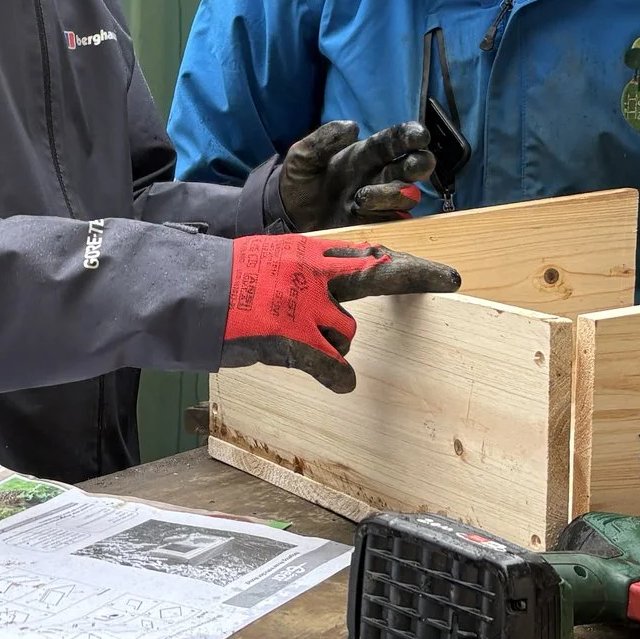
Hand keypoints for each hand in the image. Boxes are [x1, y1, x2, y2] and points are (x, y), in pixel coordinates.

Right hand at [220, 236, 460, 391]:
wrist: (191, 295)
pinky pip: (332, 365)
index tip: (436, 270)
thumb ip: (306, 276)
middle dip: (414, 276)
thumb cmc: (228, 283)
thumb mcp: (271, 264)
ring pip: (346, 333)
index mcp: (308, 255)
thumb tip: (330, 292)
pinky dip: (338, 377)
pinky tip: (342, 383)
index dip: (401, 262)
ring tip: (303, 342)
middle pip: (376, 274)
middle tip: (448, 278)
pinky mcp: (293, 338)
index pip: (365, 255)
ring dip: (335, 343)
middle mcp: (313, 275)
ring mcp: (305, 307)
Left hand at [276, 120, 435, 230]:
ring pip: (407, 195)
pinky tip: (360, 212)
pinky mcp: (376, 226)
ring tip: (362, 196)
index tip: (419, 135)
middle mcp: (379, 176)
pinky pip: (395, 221)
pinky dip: (384, 216)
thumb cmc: (299, 183)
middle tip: (411, 166)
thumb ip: (322, 140)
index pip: (395, 141)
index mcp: (365, 154)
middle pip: (415, 167)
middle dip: (419, 164)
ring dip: (392, 194)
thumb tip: (352, 127)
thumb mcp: (302, 157)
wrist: (288, 219)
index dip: (410, 136)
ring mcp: (380, 203)